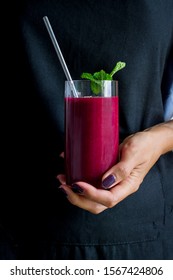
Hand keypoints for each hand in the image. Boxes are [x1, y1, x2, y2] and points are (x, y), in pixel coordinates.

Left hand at [57, 121, 172, 213]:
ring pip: (91, 197)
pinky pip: (91, 183)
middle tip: (63, 186)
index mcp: (128, 186)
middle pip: (97, 204)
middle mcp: (119, 188)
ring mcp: (112, 183)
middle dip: (77, 198)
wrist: (150, 141)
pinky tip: (68, 168)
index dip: (91, 194)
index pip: (108, 199)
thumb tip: (105, 182)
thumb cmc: (145, 145)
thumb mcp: (134, 153)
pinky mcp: (107, 175)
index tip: (77, 183)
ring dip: (75, 192)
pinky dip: (78, 179)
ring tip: (61, 179)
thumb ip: (122, 169)